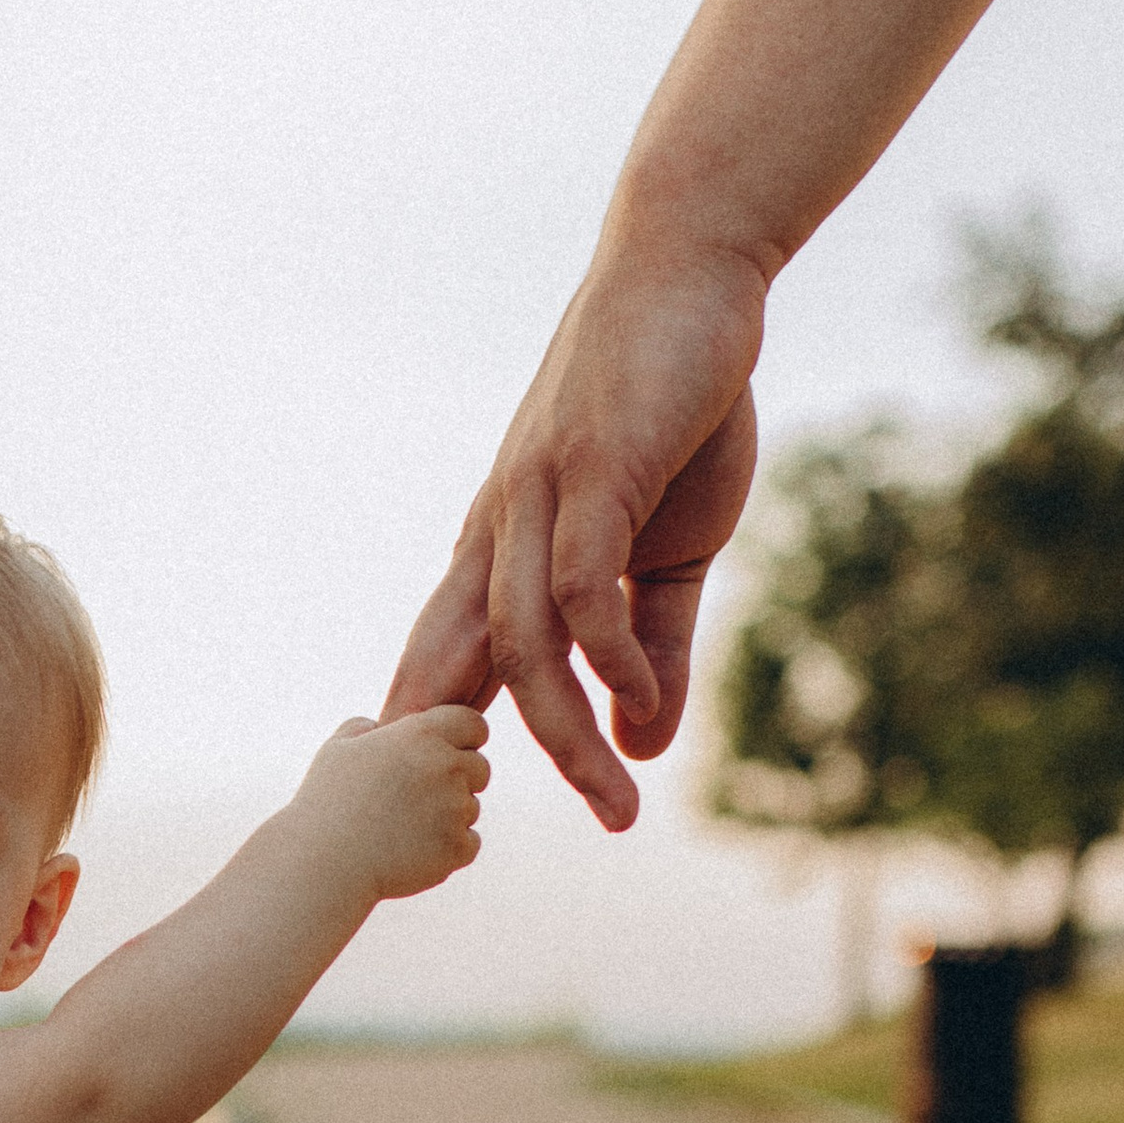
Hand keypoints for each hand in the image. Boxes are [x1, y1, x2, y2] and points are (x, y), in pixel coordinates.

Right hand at [297, 708, 489, 901]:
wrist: (323, 863)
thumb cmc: (324, 805)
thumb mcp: (337, 750)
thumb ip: (364, 729)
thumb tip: (379, 728)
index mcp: (420, 735)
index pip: (474, 725)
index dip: (465, 739)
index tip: (451, 754)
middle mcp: (445, 766)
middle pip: (480, 768)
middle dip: (459, 781)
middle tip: (420, 800)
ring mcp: (455, 808)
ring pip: (471, 809)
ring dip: (448, 818)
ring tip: (403, 830)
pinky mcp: (457, 847)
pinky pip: (470, 843)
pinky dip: (448, 850)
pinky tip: (413, 851)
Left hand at [385, 230, 766, 829]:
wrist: (693, 275)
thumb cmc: (677, 406)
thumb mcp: (673, 551)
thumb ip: (654, 648)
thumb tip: (644, 741)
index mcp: (506, 545)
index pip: (451, 654)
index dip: (433, 734)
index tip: (430, 814)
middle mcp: (500, 529)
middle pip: (467, 671)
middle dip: (478, 767)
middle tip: (502, 847)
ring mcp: (538, 500)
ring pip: (524, 649)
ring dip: (567, 739)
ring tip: (617, 805)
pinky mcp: (590, 474)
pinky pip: (577, 587)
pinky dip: (604, 656)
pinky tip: (634, 703)